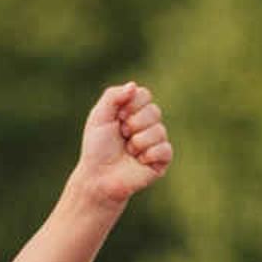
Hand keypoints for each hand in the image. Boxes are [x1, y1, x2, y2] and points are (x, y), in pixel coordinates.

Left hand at [74, 82, 170, 207]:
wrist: (98, 176)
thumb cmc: (97, 148)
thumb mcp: (99, 117)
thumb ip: (113, 96)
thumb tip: (133, 86)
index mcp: (134, 112)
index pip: (145, 95)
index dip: (131, 105)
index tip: (118, 117)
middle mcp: (148, 124)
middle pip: (154, 111)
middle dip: (134, 124)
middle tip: (122, 135)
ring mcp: (156, 142)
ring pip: (159, 131)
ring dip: (138, 142)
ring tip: (128, 151)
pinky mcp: (162, 160)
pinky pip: (165, 149)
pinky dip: (148, 155)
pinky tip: (139, 161)